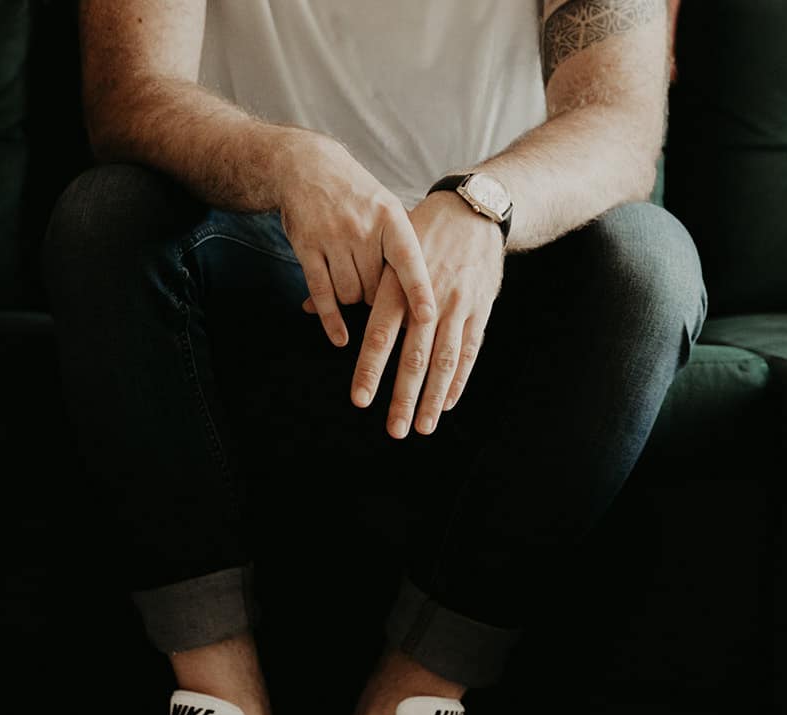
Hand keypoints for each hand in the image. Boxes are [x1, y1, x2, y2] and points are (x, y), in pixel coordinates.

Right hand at [274, 131, 436, 347]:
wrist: (306, 167)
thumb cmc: (354, 194)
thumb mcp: (385, 206)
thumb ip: (402, 242)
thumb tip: (423, 287)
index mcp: (388, 217)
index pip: (408, 259)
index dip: (419, 289)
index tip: (429, 317)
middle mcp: (361, 228)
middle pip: (377, 287)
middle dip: (378, 298)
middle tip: (376, 291)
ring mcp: (332, 238)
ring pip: (350, 294)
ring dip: (354, 300)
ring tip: (353, 285)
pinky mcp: (307, 249)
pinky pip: (322, 293)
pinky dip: (331, 319)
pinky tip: (340, 337)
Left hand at [350, 191, 503, 437]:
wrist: (472, 212)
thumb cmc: (420, 234)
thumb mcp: (383, 250)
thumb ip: (348, 286)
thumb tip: (306, 308)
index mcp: (399, 285)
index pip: (381, 334)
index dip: (370, 369)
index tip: (360, 399)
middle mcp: (429, 298)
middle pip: (415, 356)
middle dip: (404, 397)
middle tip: (393, 430)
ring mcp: (457, 306)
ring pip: (444, 359)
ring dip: (432, 397)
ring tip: (422, 427)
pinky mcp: (480, 310)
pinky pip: (470, 352)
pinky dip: (458, 380)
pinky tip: (446, 403)